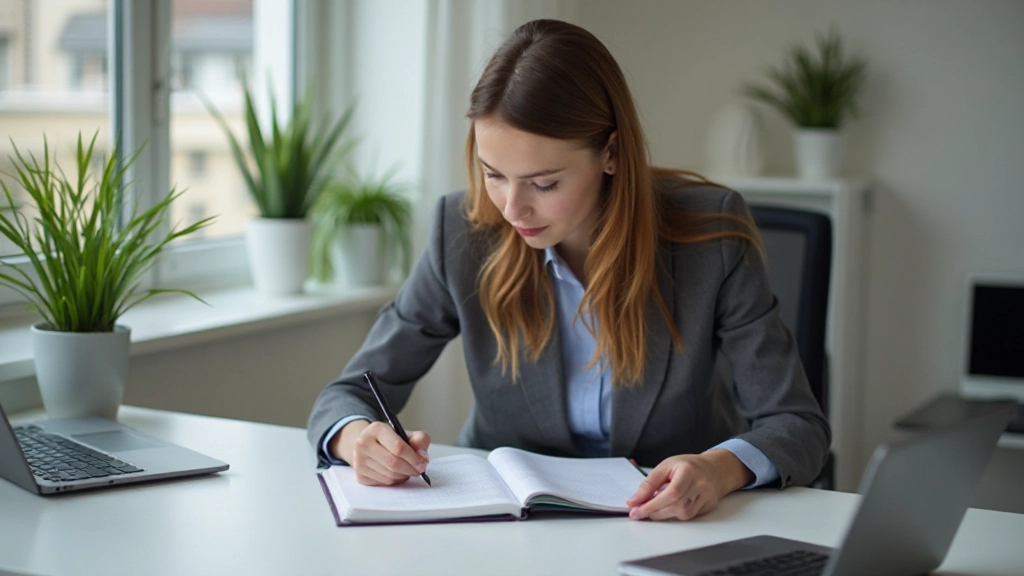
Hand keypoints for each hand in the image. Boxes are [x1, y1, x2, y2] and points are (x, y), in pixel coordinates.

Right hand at [330, 419, 431, 485]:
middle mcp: (363, 443)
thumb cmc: (390, 440)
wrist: (367, 445)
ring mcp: (359, 460)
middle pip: (393, 463)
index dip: (414, 458)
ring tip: (407, 470)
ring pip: (389, 476)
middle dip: (410, 469)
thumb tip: (423, 457)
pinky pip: (383, 483)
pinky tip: (396, 474)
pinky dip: (395, 481)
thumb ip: (419, 440)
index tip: (423, 464)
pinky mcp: (359, 475)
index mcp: (376, 429)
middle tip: (419, 470)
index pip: (398, 447)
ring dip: (403, 476)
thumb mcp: (406, 434)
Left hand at [626, 449, 752, 520]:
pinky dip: (676, 514)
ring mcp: (708, 496)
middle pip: (676, 506)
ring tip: (655, 508)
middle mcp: (701, 484)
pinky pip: (690, 516)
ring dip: (665, 514)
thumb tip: (634, 501)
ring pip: (683, 514)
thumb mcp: (665, 466)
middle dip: (655, 512)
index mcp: (688, 471)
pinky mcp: (709, 506)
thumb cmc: (687, 466)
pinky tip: (671, 507)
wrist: (713, 468)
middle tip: (640, 512)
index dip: (651, 505)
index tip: (636, 511)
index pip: (670, 493)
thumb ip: (649, 484)